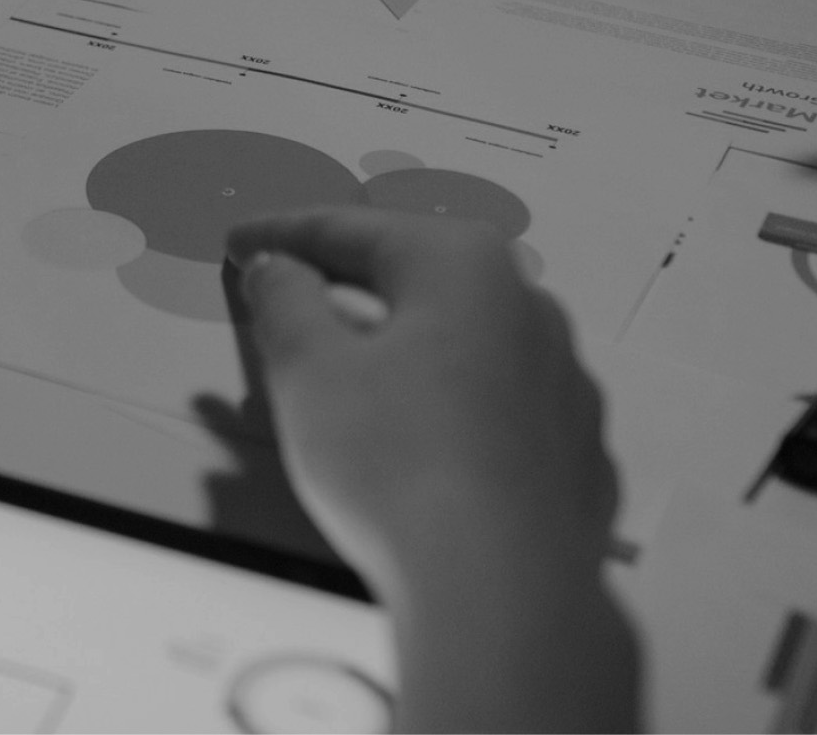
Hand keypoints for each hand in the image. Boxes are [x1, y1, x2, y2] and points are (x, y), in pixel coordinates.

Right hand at [228, 207, 637, 732]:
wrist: (501, 585)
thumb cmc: (395, 461)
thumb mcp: (309, 371)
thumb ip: (286, 302)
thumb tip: (281, 269)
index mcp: (462, 265)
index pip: (353, 232)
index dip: (281, 236)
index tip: (238, 243)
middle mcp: (529, 306)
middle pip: (420, 281)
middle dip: (352, 285)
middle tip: (293, 294)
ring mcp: (566, 381)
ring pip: (467, 346)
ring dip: (408, 349)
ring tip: (355, 376)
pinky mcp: (578, 452)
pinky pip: (501, 411)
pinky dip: (453, 410)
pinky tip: (423, 442)